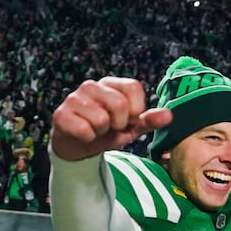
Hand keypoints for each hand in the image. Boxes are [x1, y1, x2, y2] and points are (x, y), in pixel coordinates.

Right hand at [50, 78, 171, 161]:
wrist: (77, 146)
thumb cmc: (105, 132)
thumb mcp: (130, 127)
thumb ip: (149, 120)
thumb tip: (169, 115)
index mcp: (111, 84)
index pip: (134, 87)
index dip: (136, 109)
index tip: (128, 119)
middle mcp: (91, 86)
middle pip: (119, 104)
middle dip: (119, 124)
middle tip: (110, 127)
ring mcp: (74, 98)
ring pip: (101, 119)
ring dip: (102, 132)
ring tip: (96, 130)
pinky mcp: (61, 114)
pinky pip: (84, 130)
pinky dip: (88, 138)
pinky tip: (83, 134)